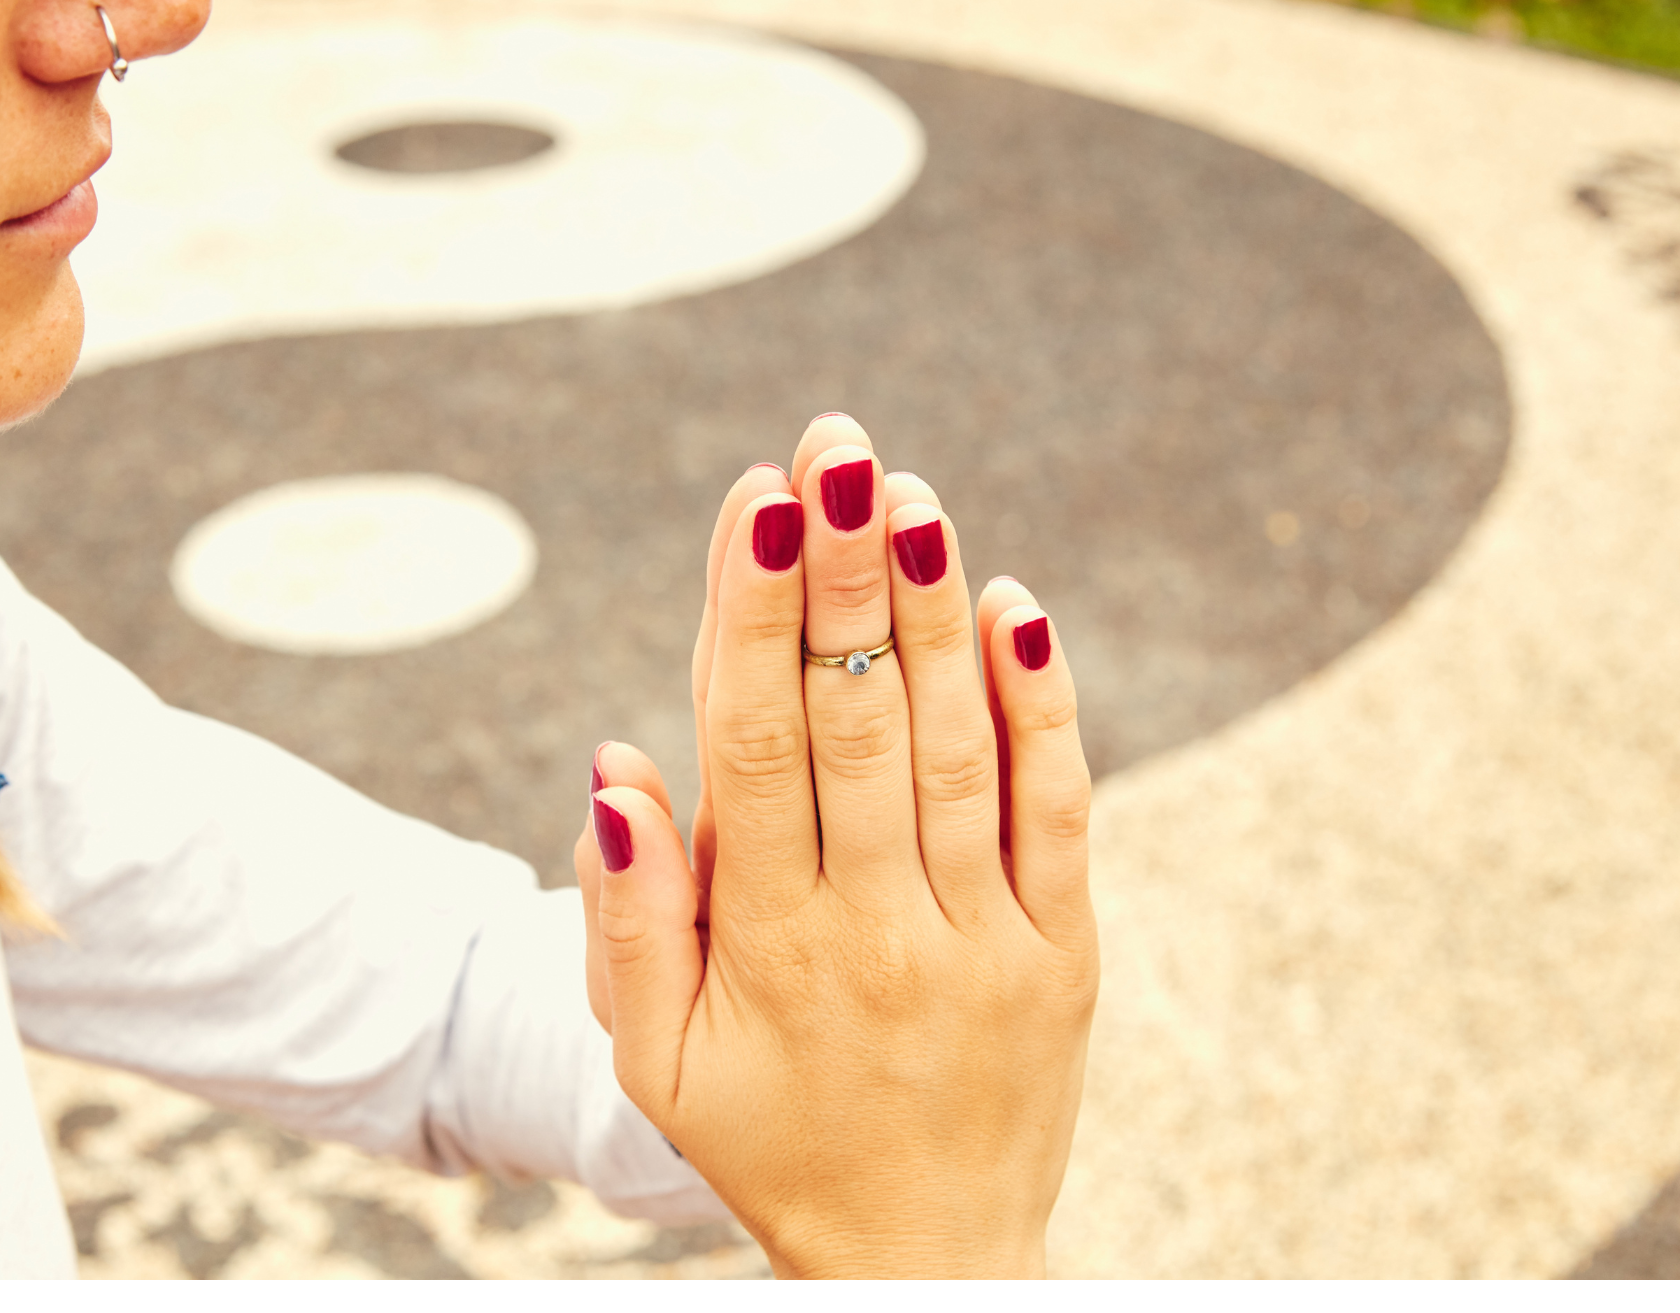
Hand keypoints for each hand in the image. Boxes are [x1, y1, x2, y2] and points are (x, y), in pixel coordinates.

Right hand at [575, 417, 1097, 1277]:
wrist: (925, 1263)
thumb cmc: (768, 1138)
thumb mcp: (655, 1061)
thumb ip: (627, 917)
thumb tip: (616, 763)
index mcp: (767, 946)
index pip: (752, 745)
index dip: (751, 614)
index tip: (755, 501)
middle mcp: (875, 929)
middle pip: (855, 722)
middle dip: (841, 575)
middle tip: (834, 449)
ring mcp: (981, 938)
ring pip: (953, 751)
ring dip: (933, 615)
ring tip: (910, 497)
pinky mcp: (1063, 950)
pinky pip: (1057, 814)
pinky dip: (1041, 709)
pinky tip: (1016, 609)